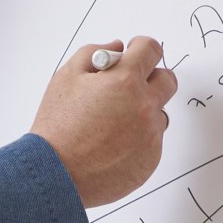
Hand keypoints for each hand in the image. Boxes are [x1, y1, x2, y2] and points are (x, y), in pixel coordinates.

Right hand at [29, 34, 177, 207]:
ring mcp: (150, 136)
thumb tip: (117, 48)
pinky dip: (137, 140)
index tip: (136, 52)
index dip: (142, 48)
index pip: (151, 49)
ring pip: (159, 114)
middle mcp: (144, 106)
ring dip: (144, 112)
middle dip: (151, 78)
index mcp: (125, 81)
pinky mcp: (150, 160)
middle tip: (128, 88)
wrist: (54, 175)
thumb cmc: (57, 128)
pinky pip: (152, 142)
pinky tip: (112, 146)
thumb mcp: (66, 77)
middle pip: (167, 80)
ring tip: (114, 124)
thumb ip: (94, 53)